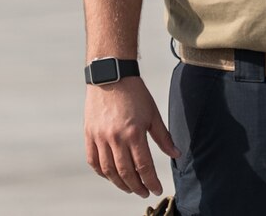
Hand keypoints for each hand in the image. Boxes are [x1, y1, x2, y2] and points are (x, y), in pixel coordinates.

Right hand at [84, 76, 179, 195]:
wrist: (111, 74)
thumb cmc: (134, 92)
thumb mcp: (153, 113)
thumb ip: (163, 137)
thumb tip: (176, 154)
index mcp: (134, 133)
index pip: (144, 166)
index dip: (151, 181)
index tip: (156, 189)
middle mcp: (115, 138)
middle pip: (126, 173)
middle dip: (137, 187)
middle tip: (144, 192)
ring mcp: (100, 137)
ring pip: (108, 171)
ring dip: (120, 183)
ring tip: (129, 188)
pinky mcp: (89, 134)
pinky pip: (93, 161)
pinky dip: (101, 172)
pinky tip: (111, 175)